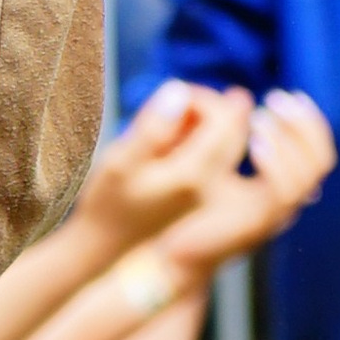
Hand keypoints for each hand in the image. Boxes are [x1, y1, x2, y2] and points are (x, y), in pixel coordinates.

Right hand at [68, 80, 254, 266]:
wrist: (104, 249)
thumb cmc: (106, 203)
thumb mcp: (119, 160)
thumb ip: (151, 126)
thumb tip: (179, 90)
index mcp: (193, 174)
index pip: (223, 120)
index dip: (203, 97)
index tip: (173, 93)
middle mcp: (210, 186)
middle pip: (234, 131)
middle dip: (211, 106)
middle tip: (179, 99)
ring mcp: (209, 195)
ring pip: (230, 145)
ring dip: (209, 123)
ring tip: (176, 119)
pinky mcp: (203, 199)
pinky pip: (219, 160)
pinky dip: (204, 142)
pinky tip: (178, 141)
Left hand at [157, 91, 335, 286]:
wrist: (164, 256)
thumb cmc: (183, 209)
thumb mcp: (207, 163)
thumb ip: (226, 134)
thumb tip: (238, 95)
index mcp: (276, 189)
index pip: (314, 151)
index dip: (308, 122)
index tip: (287, 96)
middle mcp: (283, 203)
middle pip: (321, 159)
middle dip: (302, 124)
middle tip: (275, 100)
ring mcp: (274, 216)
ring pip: (308, 174)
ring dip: (288, 139)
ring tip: (260, 120)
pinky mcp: (258, 226)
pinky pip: (282, 193)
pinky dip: (275, 164)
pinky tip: (256, 143)